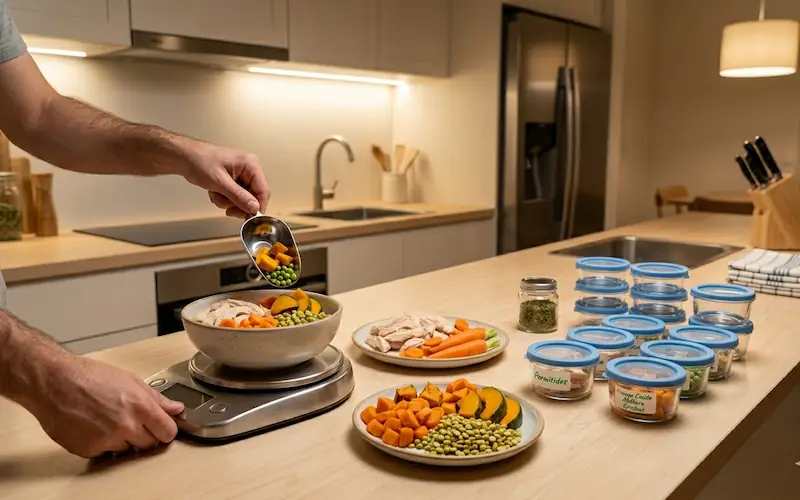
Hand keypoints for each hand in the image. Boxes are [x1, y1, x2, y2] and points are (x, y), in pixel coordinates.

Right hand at [28, 355, 183, 457]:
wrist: (54, 383)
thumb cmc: (89, 376)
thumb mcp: (130, 380)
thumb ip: (156, 398)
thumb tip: (176, 409)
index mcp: (140, 406)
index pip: (168, 432)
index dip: (166, 430)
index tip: (162, 427)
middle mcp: (126, 426)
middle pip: (150, 444)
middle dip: (145, 435)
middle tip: (132, 421)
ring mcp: (107, 440)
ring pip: (127, 450)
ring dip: (123, 439)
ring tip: (108, 420)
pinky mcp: (89, 450)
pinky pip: (105, 453)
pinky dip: (103, 444)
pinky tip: (94, 426)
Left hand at [180, 140, 269, 218]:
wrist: (184, 157)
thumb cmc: (201, 163)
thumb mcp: (220, 182)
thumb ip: (239, 196)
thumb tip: (255, 208)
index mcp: (251, 164)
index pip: (263, 189)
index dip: (258, 206)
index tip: (250, 219)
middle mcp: (249, 169)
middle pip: (254, 196)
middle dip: (238, 204)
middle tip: (228, 211)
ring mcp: (241, 175)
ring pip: (243, 198)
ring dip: (228, 201)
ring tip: (215, 195)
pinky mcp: (233, 180)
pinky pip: (235, 196)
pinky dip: (224, 198)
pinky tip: (214, 192)